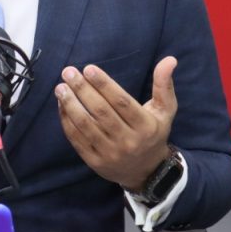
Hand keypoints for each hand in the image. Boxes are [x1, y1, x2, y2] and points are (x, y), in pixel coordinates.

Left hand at [55, 56, 178, 191]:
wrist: (146, 172)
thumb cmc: (153, 134)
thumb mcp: (165, 111)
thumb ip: (164, 85)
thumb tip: (170, 59)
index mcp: (145, 126)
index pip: (121, 102)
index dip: (104, 84)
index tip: (88, 68)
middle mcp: (128, 141)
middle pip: (101, 112)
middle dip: (82, 90)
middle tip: (68, 72)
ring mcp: (110, 153)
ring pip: (86, 125)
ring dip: (70, 104)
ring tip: (61, 87)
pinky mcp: (95, 162)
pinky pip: (77, 139)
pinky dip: (67, 121)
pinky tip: (62, 105)